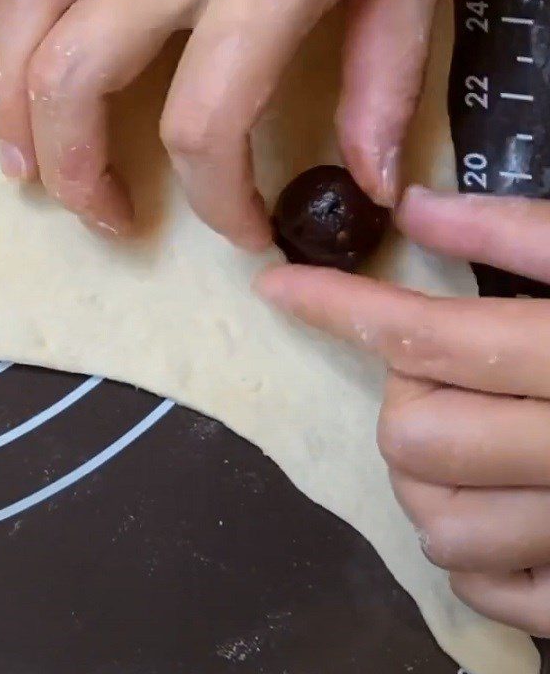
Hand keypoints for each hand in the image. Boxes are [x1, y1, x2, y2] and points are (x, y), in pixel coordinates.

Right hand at [0, 0, 470, 247]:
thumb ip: (386, 82)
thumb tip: (371, 186)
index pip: (204, 125)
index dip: (217, 203)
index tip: (243, 232)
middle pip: (73, 78)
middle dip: (76, 172)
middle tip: (101, 215)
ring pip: (20, 18)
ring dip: (9, 109)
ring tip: (25, 167)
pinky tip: (12, 76)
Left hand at [257, 185, 549, 636]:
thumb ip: (527, 236)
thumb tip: (418, 210)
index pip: (425, 332)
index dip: (336, 305)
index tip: (277, 284)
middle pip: (413, 437)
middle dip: (404, 397)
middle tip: (445, 372)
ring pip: (435, 524)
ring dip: (429, 476)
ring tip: (472, 438)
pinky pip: (486, 591)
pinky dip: (471, 549)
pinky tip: (502, 505)